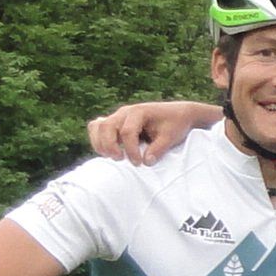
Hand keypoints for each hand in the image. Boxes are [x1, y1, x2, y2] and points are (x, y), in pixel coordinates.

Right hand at [89, 100, 214, 163]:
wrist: (178, 113)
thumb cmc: (175, 124)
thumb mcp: (171, 137)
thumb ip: (158, 149)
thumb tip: (145, 162)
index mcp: (139, 112)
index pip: (127, 132)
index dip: (131, 150)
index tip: (139, 163)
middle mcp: (125, 112)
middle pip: (106, 127)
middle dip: (110, 146)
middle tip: (121, 159)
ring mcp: (118, 116)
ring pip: (98, 127)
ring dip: (101, 144)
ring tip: (114, 157)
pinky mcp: (115, 122)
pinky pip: (97, 127)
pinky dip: (98, 139)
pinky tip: (108, 152)